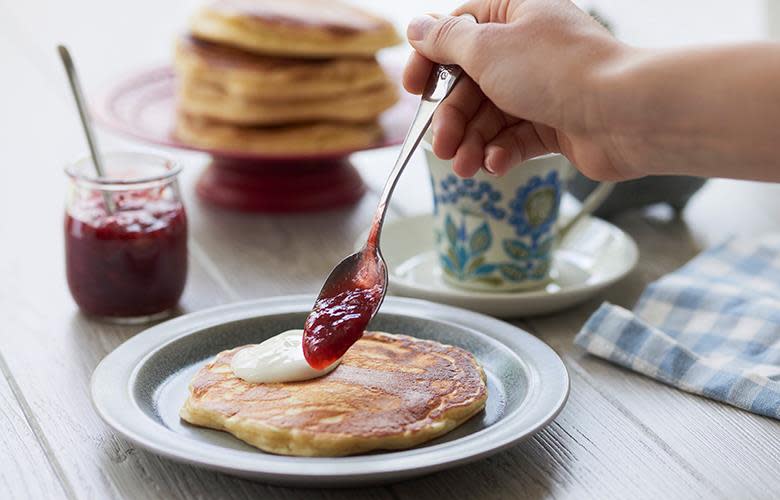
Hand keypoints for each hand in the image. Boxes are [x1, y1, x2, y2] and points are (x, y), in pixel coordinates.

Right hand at [403, 0, 633, 179]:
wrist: (624, 114)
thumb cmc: (558, 71)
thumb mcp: (487, 49)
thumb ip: (446, 41)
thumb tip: (416, 27)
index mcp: (515, 16)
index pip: (457, 33)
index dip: (430, 61)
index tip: (412, 88)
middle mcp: (527, 49)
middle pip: (470, 83)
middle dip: (451, 118)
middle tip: (439, 146)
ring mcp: (542, 89)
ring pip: (490, 116)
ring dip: (471, 142)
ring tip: (463, 166)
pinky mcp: (555, 125)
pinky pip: (515, 139)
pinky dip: (501, 152)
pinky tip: (494, 164)